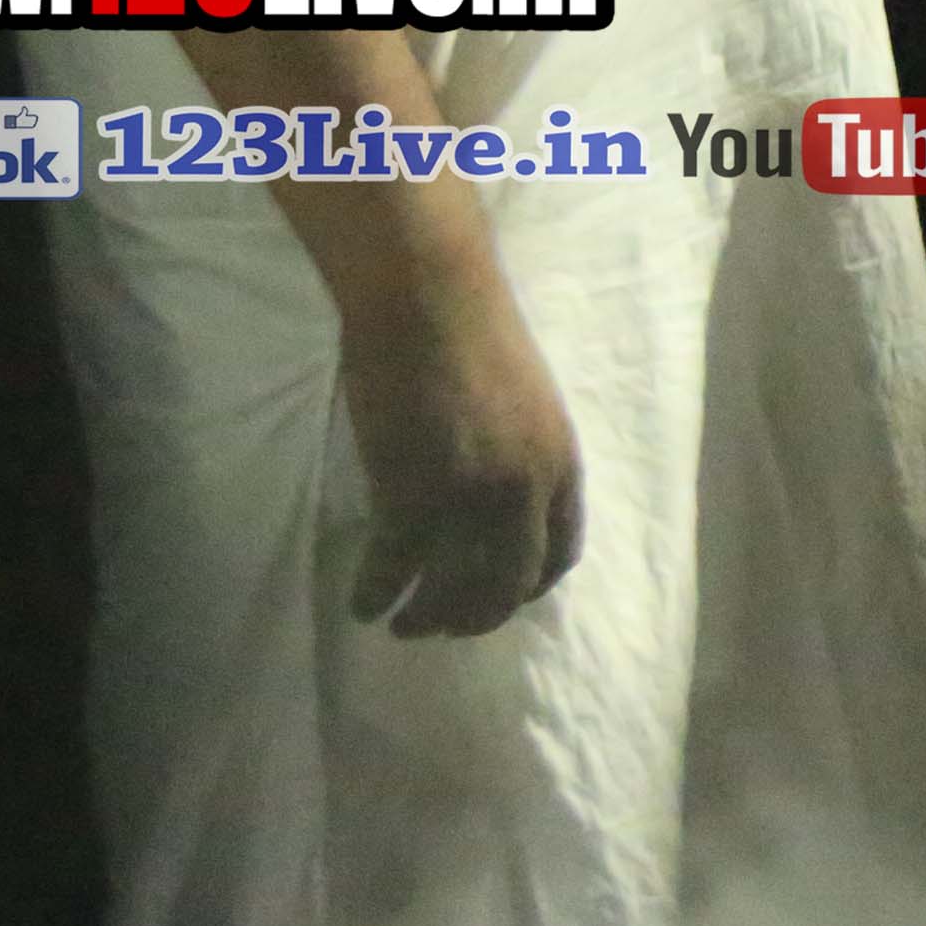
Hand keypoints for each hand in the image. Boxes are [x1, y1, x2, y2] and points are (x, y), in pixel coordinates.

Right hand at [337, 276, 586, 639]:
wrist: (429, 298)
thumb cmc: (471, 333)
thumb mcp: (525, 403)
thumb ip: (520, 454)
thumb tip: (496, 497)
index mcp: (561, 464)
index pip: (561, 550)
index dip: (530, 584)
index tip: (504, 598)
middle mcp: (526, 492)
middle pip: (511, 583)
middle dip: (479, 615)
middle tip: (446, 628)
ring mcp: (469, 500)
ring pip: (455, 588)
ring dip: (428, 618)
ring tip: (403, 627)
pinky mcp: (411, 497)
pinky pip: (395, 569)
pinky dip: (377, 594)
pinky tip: (364, 603)